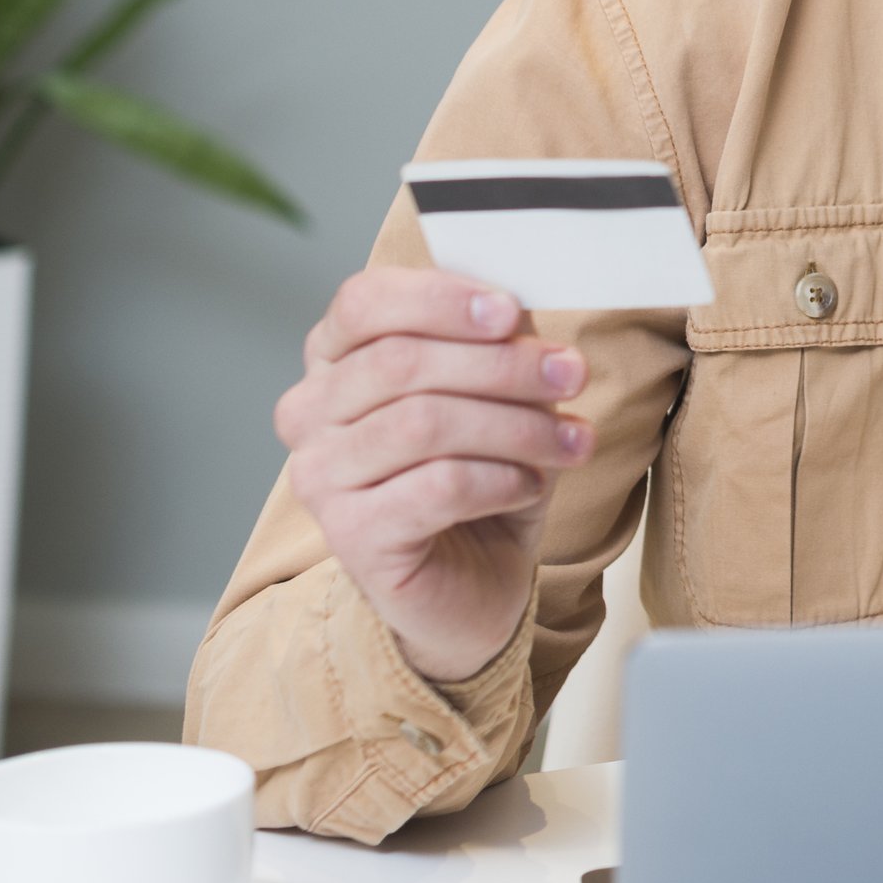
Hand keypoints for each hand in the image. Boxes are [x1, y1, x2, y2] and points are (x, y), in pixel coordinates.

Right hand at [274, 269, 590, 685]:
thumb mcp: (494, 398)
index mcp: (334, 359)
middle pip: (401, 362)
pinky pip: (437, 486)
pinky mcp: (351, 535)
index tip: (510, 313)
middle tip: (571, 374)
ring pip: (423, 423)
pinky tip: (530, 485)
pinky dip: (501, 479)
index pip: (363, 303)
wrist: (470, 584)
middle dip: (503, 365)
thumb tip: (526, 322)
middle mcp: (310, 413)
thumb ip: (496, 350)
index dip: (438, 299)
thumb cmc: (479, 477)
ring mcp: (321, 477)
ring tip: (569, 440)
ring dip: (515, 425)